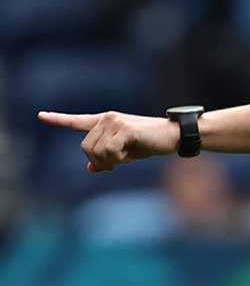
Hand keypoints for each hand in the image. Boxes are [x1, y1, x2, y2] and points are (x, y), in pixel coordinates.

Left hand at [37, 111, 177, 171]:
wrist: (173, 136)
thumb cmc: (151, 143)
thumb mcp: (125, 153)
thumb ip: (107, 158)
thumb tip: (90, 169)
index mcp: (106, 122)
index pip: (77, 121)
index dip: (58, 120)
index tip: (40, 116)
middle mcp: (107, 119)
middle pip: (86, 148)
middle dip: (99, 161)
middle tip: (116, 164)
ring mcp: (115, 122)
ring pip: (95, 152)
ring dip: (109, 162)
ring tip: (125, 158)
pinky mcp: (124, 129)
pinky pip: (109, 152)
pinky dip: (116, 160)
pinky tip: (128, 155)